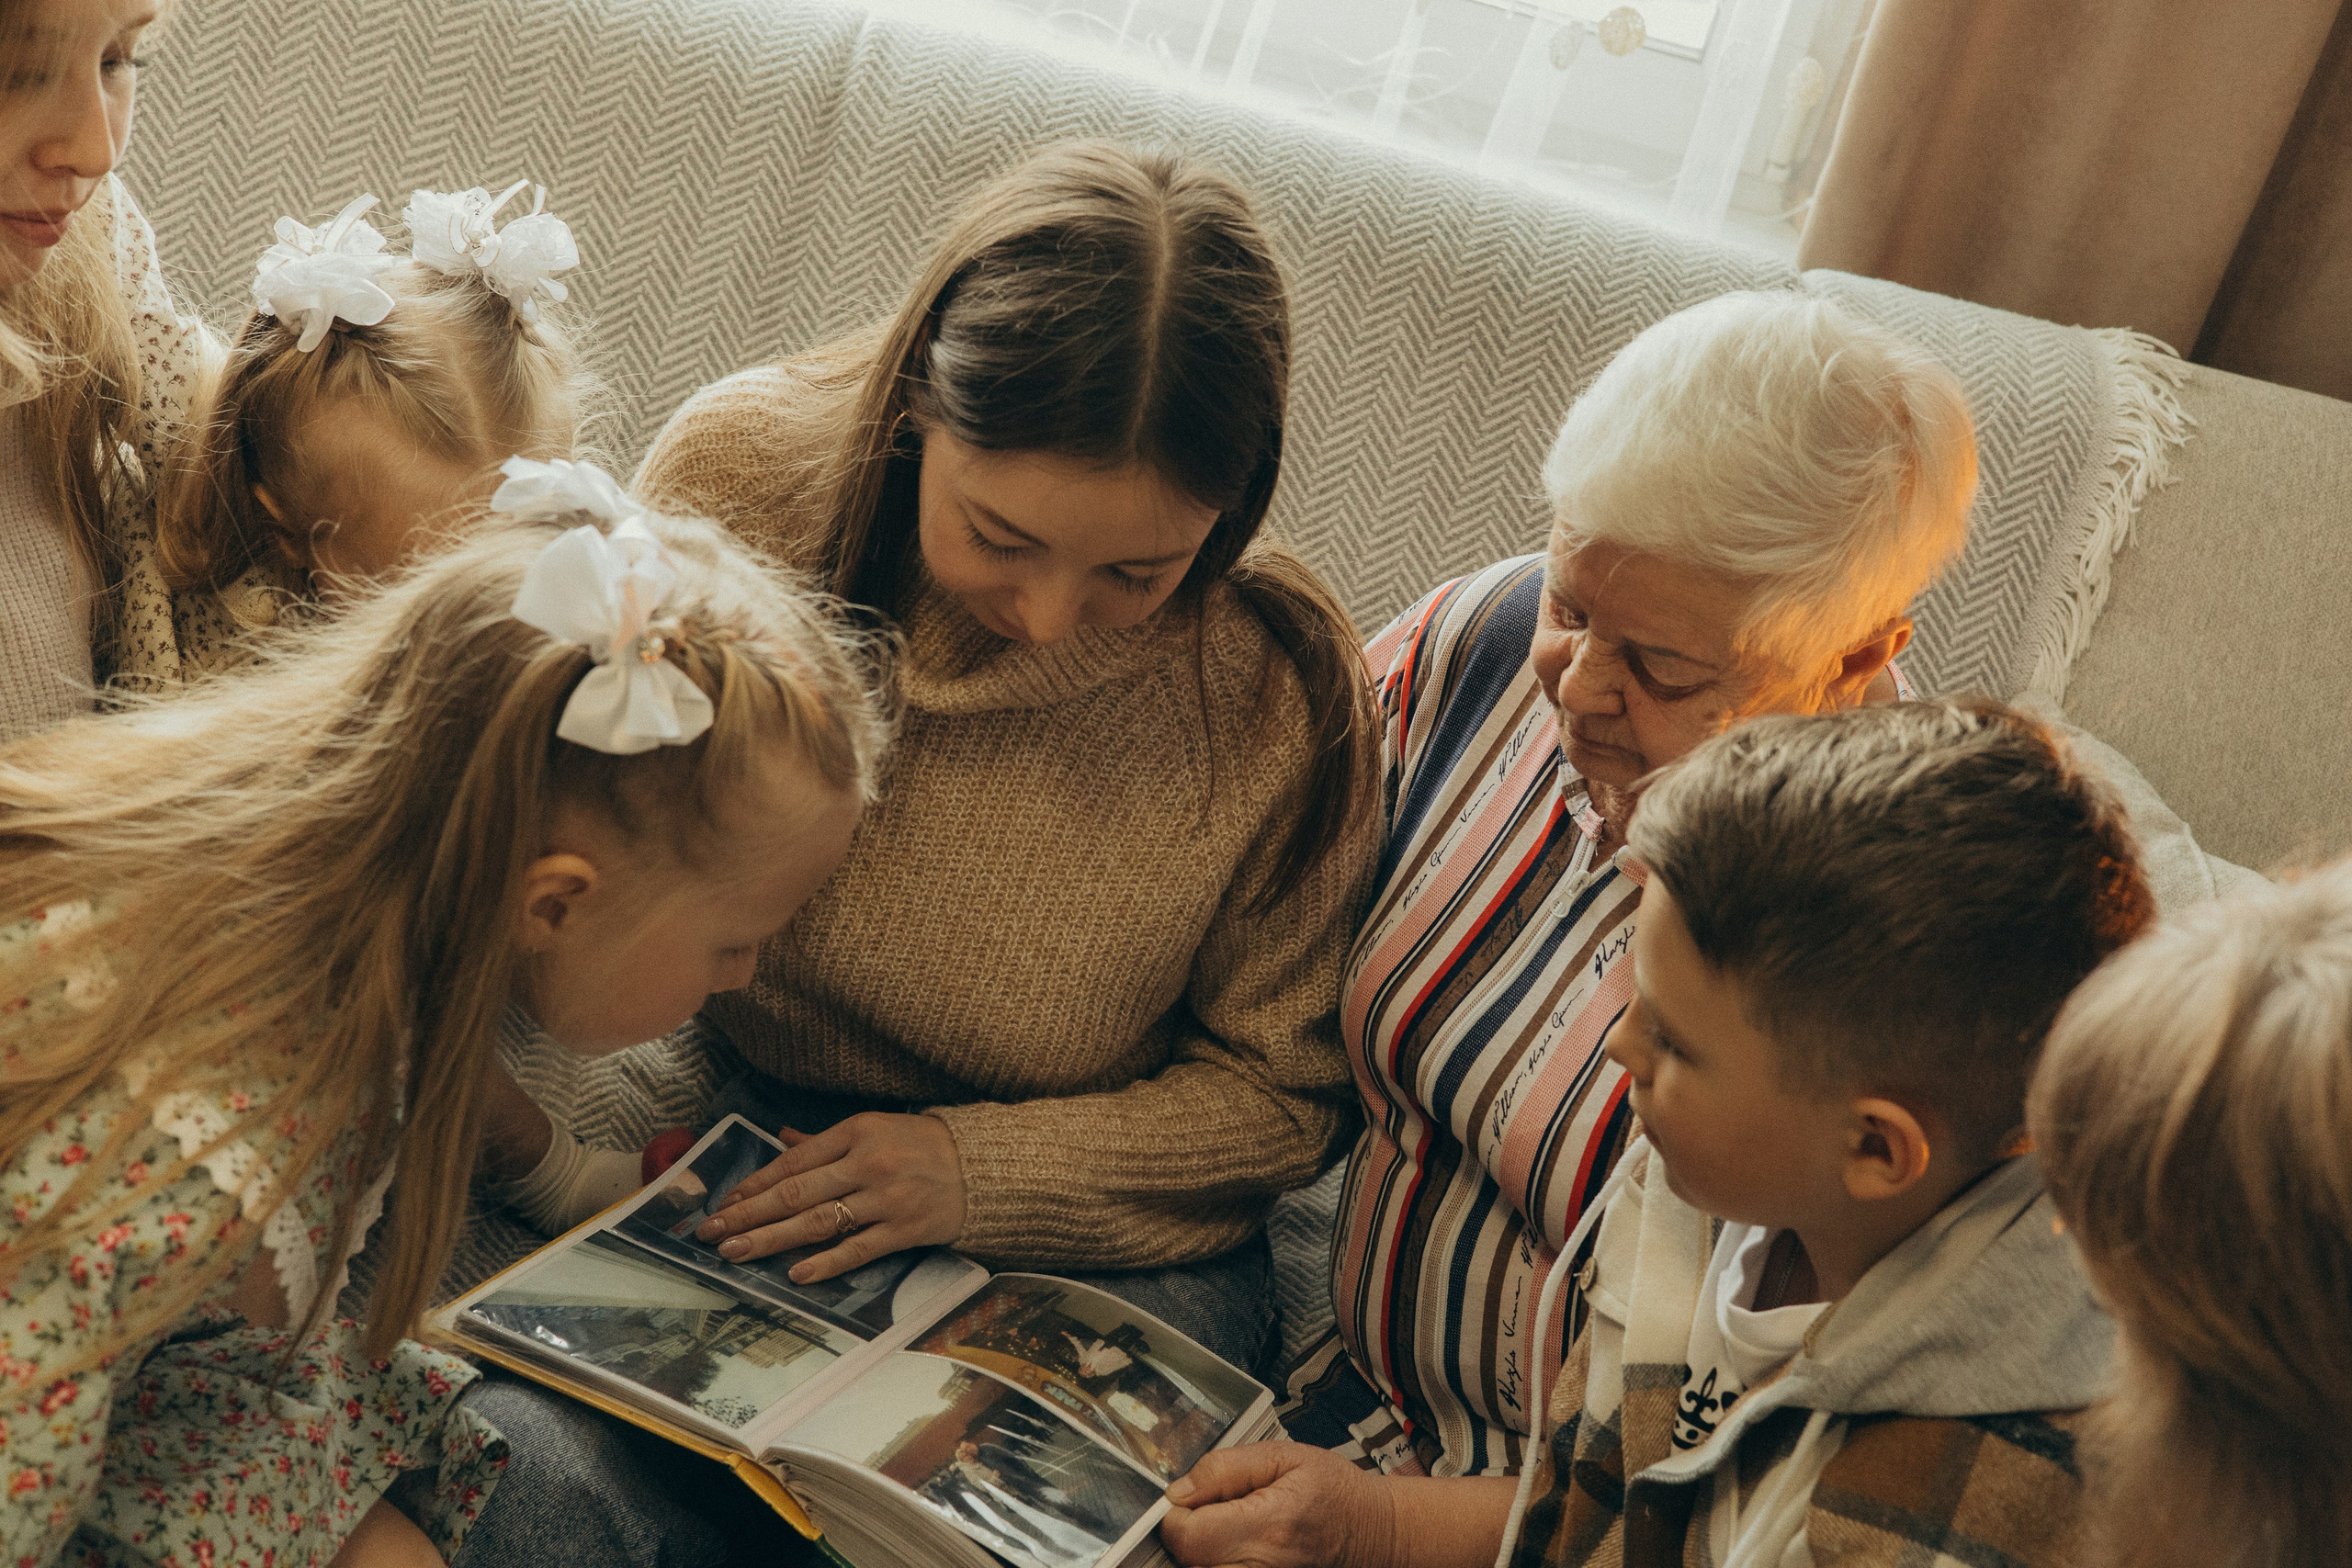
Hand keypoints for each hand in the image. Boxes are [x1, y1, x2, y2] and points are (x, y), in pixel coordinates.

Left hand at [694, 1112, 965, 1281]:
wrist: (984, 1166)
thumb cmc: (923, 1145)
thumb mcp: (874, 1129)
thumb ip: (824, 1142)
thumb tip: (780, 1139)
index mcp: (856, 1132)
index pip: (794, 1162)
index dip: (755, 1184)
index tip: (725, 1202)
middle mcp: (867, 1163)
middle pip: (796, 1193)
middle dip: (748, 1215)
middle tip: (712, 1233)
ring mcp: (886, 1197)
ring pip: (818, 1222)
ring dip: (772, 1239)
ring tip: (736, 1252)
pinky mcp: (905, 1228)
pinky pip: (859, 1249)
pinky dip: (826, 1261)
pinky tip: (796, 1273)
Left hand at [1160, 1442, 1395, 1567]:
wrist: (1371, 1531)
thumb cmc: (1333, 1490)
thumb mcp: (1285, 1456)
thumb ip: (1226, 1468)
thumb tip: (1179, 1490)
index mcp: (1267, 1525)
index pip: (1187, 1535)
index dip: (1175, 1515)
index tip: (1190, 1499)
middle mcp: (1261, 1567)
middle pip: (1188, 1563)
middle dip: (1187, 1536)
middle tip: (1210, 1514)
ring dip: (1200, 1553)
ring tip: (1225, 1531)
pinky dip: (1217, 1562)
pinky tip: (1234, 1546)